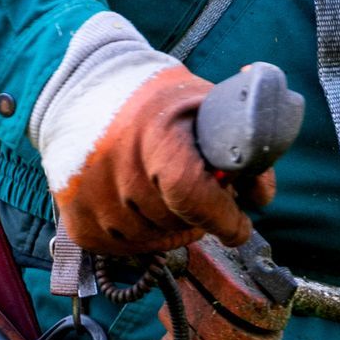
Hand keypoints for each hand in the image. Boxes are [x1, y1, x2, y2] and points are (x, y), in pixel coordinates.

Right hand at [54, 64, 268, 259]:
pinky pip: (124, 249)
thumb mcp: (203, 106)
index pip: (195, 198)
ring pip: (153, 240)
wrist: (84, 90)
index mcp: (155, 134)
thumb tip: (260, 198)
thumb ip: (239, 149)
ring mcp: (94, 200)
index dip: (223, 218)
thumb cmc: (152, 99)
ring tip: (160, 190)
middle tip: (194, 191)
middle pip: (178, 224)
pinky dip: (139, 234)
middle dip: (196, 215)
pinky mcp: (79, 223)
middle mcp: (119, 169)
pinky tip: (137, 204)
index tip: (239, 225)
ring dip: (166, 226)